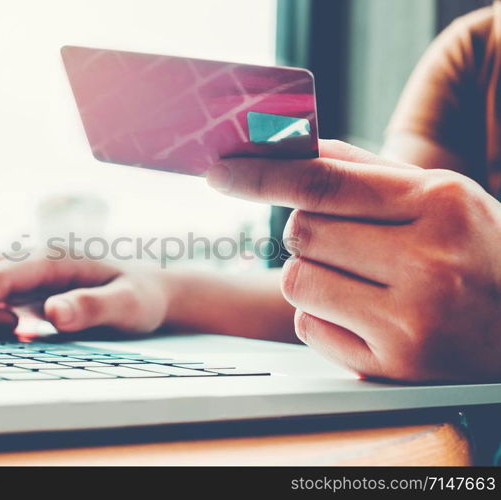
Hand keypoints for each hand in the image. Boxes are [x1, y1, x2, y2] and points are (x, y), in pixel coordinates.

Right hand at [0, 251, 170, 337]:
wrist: (148, 289)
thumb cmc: (141, 296)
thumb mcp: (129, 306)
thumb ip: (94, 307)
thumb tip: (53, 313)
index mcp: (53, 257)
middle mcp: (31, 258)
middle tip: (12, 332)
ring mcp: (24, 272)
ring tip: (16, 330)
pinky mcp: (23, 287)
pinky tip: (15, 329)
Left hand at [207, 140, 500, 381]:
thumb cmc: (479, 251)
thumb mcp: (443, 195)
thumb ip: (366, 169)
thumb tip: (292, 147)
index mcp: (439, 205)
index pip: (323, 183)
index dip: (261, 175)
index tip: (219, 172)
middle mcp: (427, 264)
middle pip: (300, 234)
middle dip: (308, 232)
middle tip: (346, 240)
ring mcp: (410, 323)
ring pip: (297, 282)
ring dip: (312, 275)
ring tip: (360, 279)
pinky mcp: (393, 367)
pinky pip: (308, 328)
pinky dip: (322, 317)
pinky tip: (364, 314)